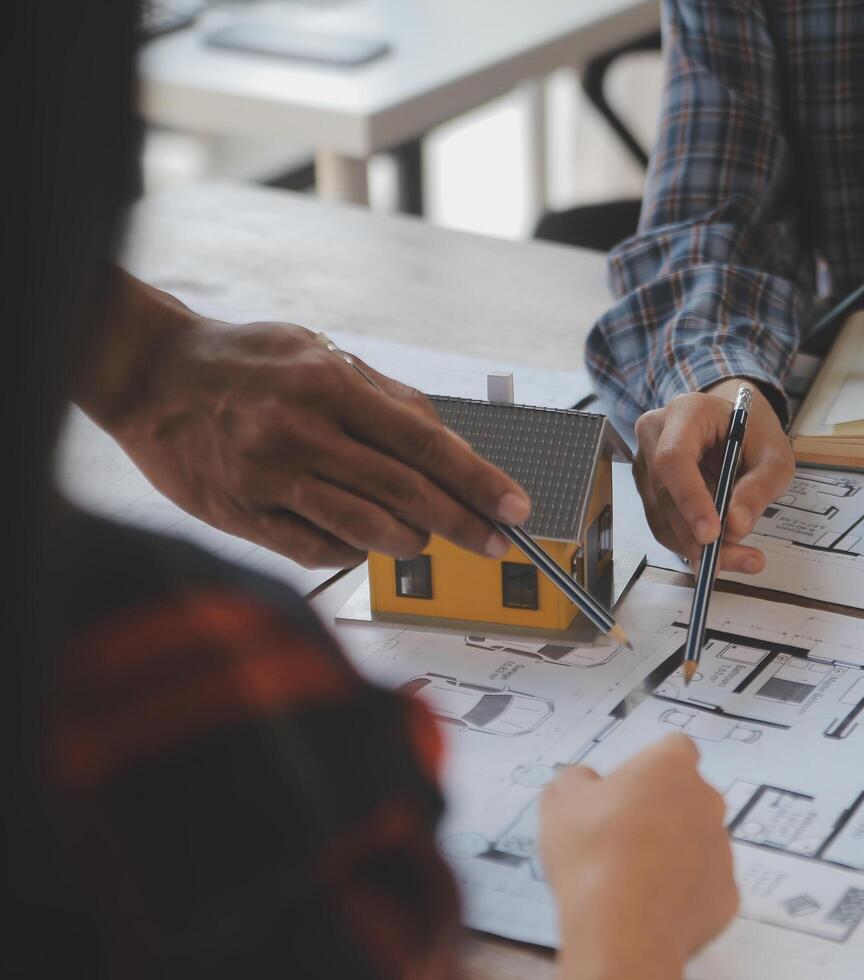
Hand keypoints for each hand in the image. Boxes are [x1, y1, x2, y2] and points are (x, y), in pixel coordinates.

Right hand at [80, 278, 529, 567]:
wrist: (151, 374)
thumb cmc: (248, 362)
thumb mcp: (321, 352)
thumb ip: (387, 397)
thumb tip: (451, 443)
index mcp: (329, 384)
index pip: (425, 442)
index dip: (478, 480)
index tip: (515, 507)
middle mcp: (300, 430)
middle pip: (404, 491)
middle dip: (462, 523)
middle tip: (496, 544)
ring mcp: (268, 477)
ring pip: (362, 528)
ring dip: (407, 541)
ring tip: (422, 538)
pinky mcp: (240, 514)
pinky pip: (314, 550)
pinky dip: (350, 551)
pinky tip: (360, 541)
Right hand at [540, 735, 737, 979]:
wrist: (623, 930)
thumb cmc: (592, 852)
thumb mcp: (561, 802)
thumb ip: (576, 780)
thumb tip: (586, 781)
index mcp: (671, 767)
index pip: (673, 749)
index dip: (647, 768)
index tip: (625, 790)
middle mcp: (708, 801)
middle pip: (687, 798)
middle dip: (660, 812)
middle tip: (620, 838)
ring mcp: (723, 851)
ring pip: (698, 844)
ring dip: (673, 854)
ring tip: (631, 881)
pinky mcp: (728, 897)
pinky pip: (704, 888)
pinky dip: (683, 895)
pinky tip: (651, 908)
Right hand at [632, 378, 793, 573]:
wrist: (737, 428)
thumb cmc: (755, 435)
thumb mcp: (774, 456)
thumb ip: (760, 487)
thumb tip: (736, 527)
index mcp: (686, 413)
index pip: (673, 458)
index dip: (689, 498)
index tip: (712, 535)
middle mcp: (655, 434)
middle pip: (665, 494)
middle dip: (699, 536)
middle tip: (742, 560)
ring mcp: (646, 462)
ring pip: (662, 518)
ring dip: (699, 548)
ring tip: (744, 559)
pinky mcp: (648, 489)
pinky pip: (664, 526)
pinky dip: (693, 546)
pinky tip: (725, 554)